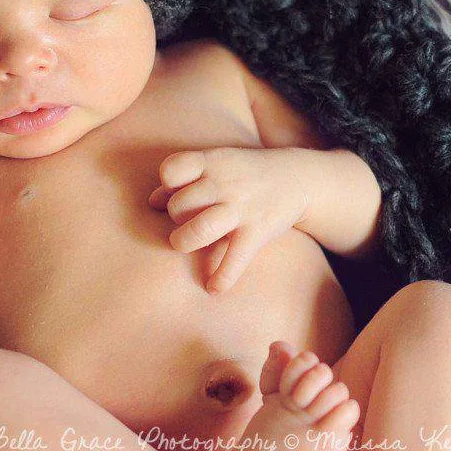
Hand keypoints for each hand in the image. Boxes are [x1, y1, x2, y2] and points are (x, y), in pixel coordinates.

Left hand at [147, 147, 310, 293]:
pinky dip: (222, 278)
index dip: (167, 184)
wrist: (298, 177)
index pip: (172, 170)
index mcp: (212, 163)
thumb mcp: (217, 164)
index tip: (176, 192)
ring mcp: (241, 208)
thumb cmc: (246, 173)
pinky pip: (234, 260)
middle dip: (177, 217)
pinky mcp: (257, 232)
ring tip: (187, 244)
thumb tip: (152, 201)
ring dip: (184, 241)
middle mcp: (225, 184)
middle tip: (188, 220)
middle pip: (179, 206)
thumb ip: (184, 178)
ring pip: (199, 230)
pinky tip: (214, 287)